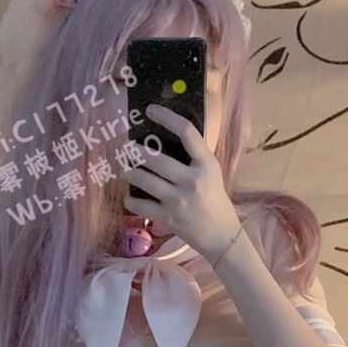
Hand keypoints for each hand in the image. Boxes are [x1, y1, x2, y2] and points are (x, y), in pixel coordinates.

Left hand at [121, 105, 242, 263]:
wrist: (222, 236)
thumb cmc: (216, 200)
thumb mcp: (212, 173)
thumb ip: (195, 157)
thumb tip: (167, 138)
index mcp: (206, 164)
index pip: (186, 132)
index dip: (167, 117)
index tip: (150, 110)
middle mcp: (192, 180)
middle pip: (156, 158)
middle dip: (135, 151)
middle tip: (126, 148)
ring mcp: (178, 199)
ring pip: (144, 179)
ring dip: (130, 173)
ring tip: (125, 169)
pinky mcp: (168, 217)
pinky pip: (141, 205)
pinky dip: (132, 201)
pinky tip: (130, 198)